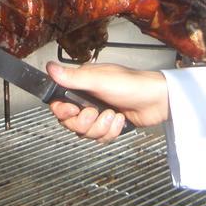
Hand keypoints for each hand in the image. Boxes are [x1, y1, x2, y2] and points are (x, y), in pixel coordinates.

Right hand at [45, 61, 168, 143]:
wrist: (157, 101)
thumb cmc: (130, 84)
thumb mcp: (99, 80)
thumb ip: (73, 77)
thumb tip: (49, 67)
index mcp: (81, 84)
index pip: (58, 103)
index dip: (62, 111)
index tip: (74, 109)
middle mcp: (87, 99)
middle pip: (70, 122)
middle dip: (84, 122)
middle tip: (97, 113)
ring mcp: (98, 113)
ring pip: (85, 133)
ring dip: (101, 127)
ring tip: (114, 115)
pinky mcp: (108, 125)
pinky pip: (99, 138)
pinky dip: (110, 132)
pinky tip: (120, 121)